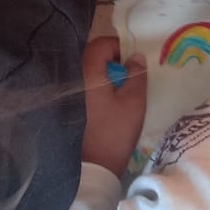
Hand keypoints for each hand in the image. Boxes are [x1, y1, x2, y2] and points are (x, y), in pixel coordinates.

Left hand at [81, 36, 149, 177]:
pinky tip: (117, 102)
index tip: (134, 60)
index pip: (100, 45)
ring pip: (94, 73)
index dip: (118, 47)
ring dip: (111, 76)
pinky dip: (104, 88)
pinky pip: (90, 86)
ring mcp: (73, 93)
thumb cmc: (115, 130)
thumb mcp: (134, 100)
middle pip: (95, 57)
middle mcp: (77, 78)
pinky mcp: (76, 106)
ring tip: (128, 90)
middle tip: (133, 76)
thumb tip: (136, 56)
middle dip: (116, 61)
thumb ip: (136, 74)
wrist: (96, 164)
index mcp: (89, 73)